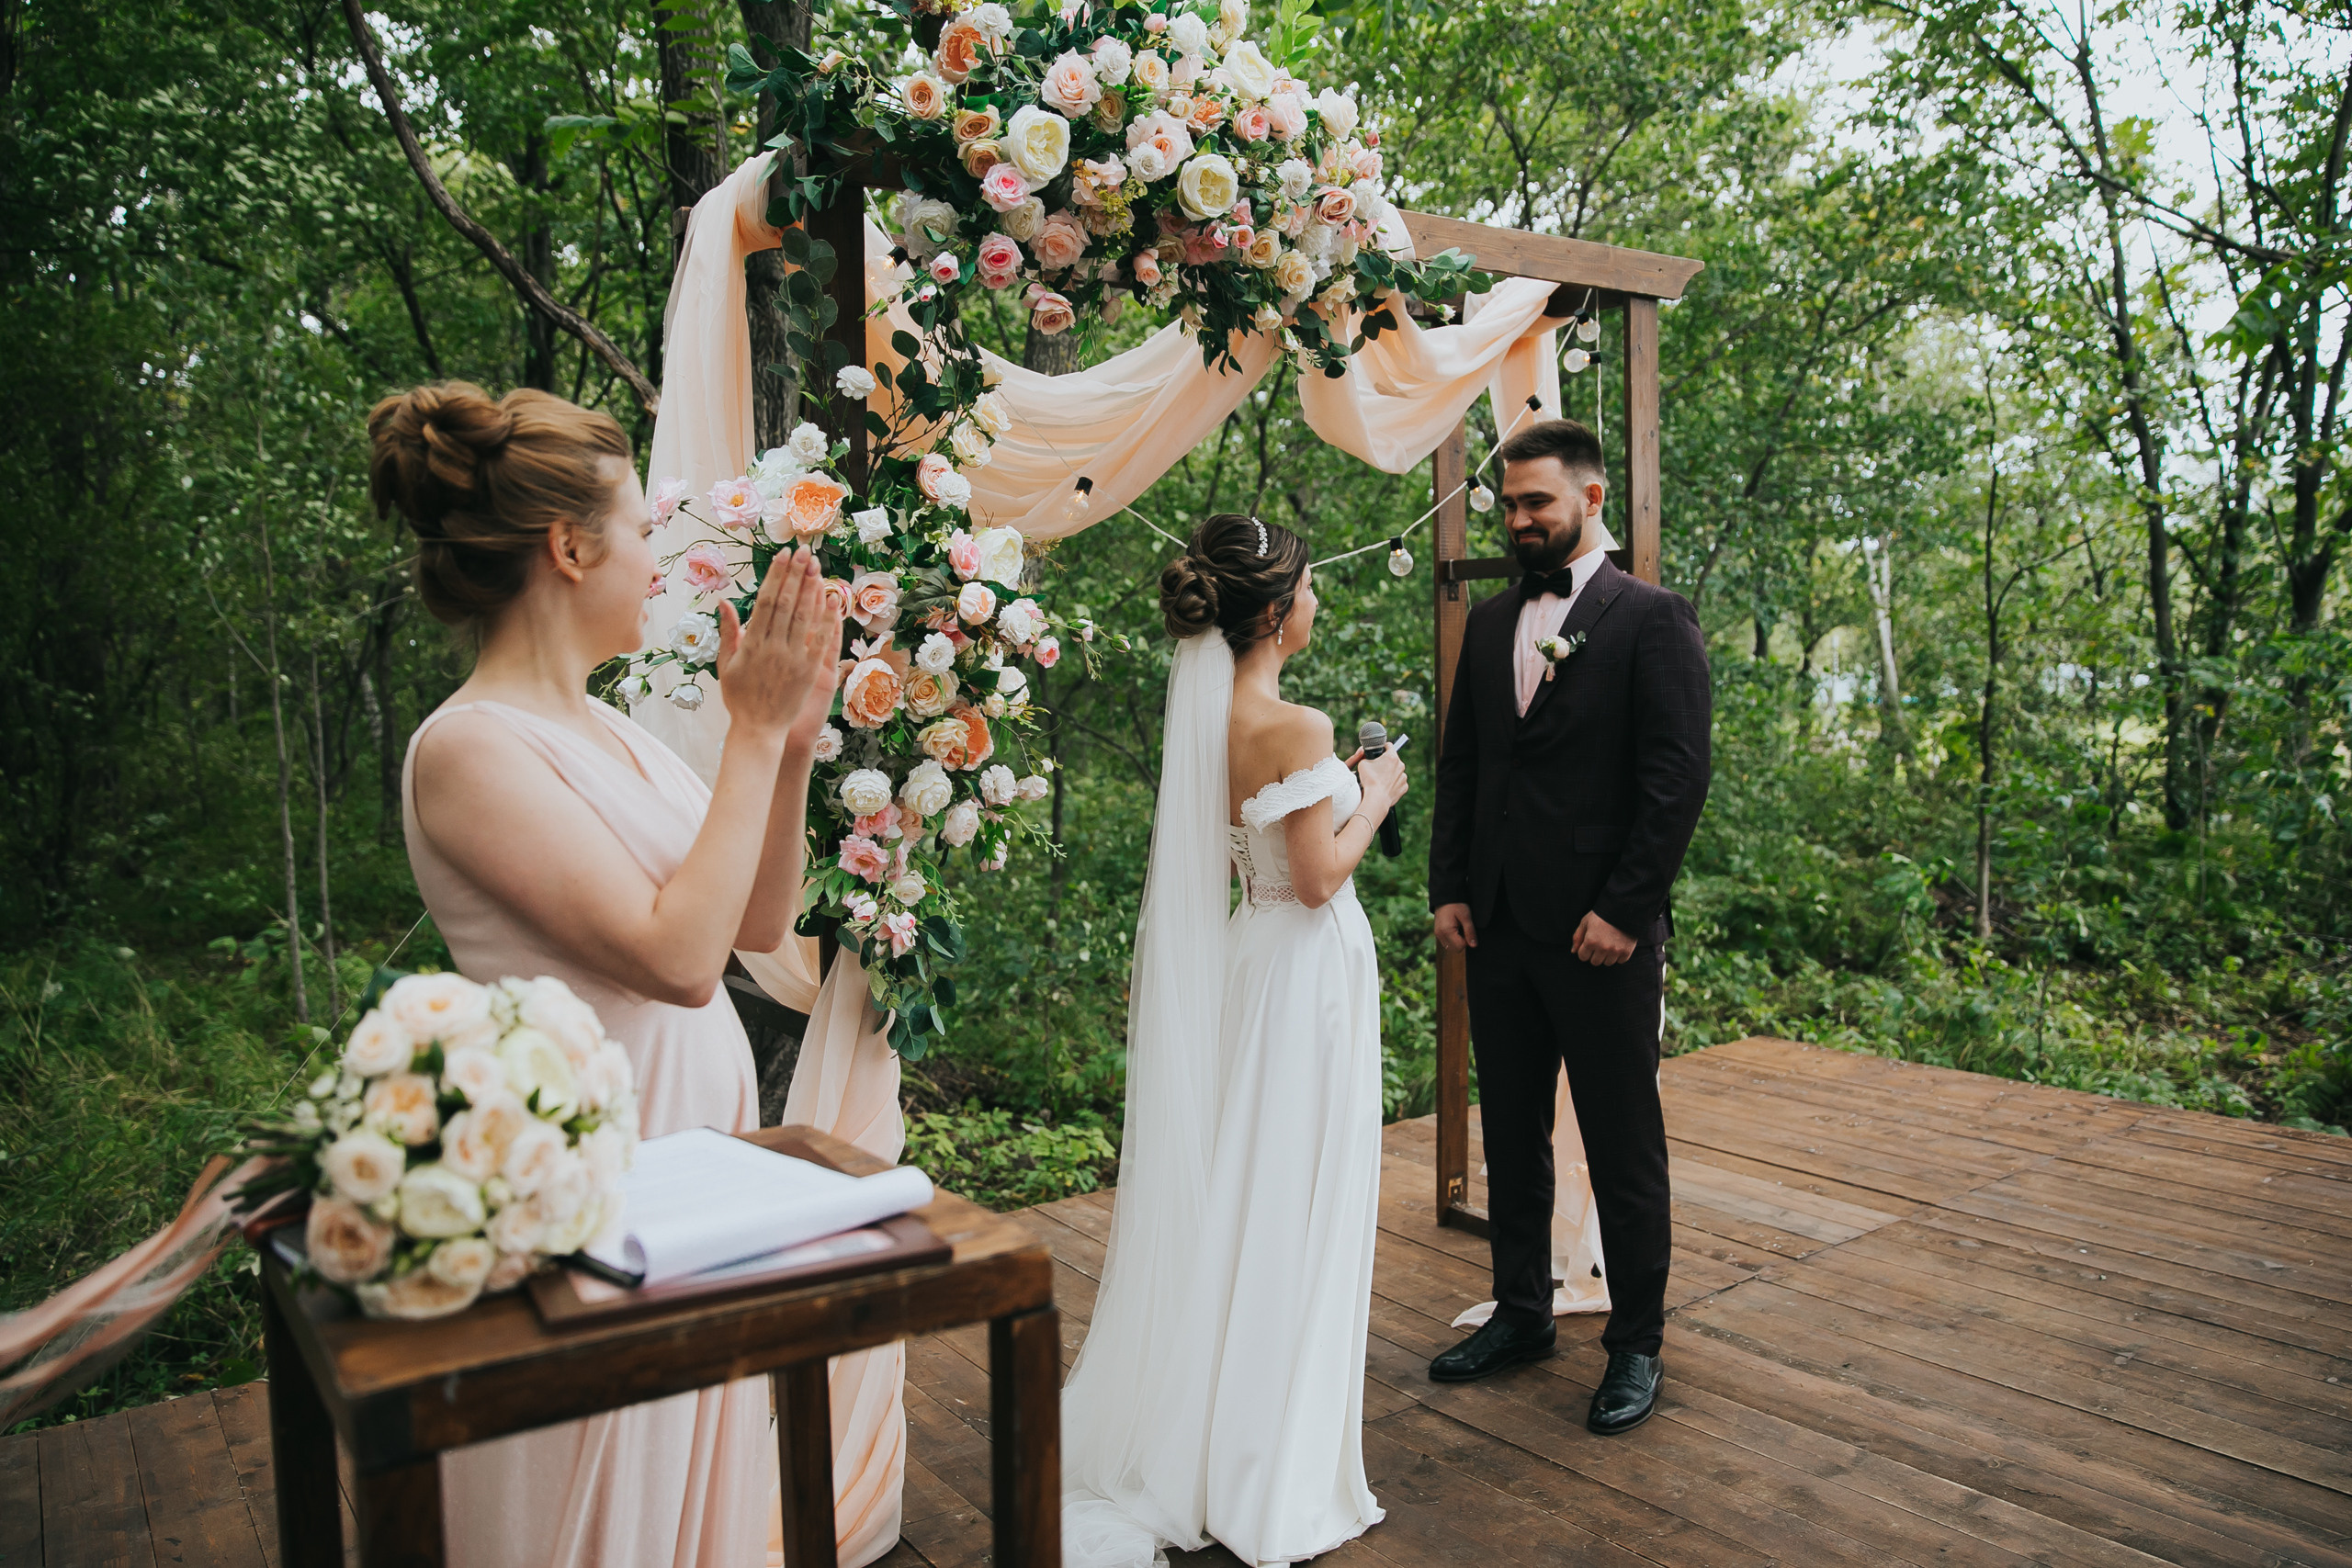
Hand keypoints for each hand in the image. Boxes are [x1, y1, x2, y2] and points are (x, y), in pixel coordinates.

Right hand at [715, 548, 834, 742]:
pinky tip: (833, 599)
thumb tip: (724, 601)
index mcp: (751, 643)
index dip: (776, 576)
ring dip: (811, 589)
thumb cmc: (739, 697)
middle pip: (787, 603)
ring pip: (804, 617)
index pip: (766, 601)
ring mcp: (793, 659)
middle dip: (796, 574)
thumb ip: (728, 632)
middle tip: (804, 551)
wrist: (758, 729)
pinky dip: (828, 619)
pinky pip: (821, 641)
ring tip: (817, 565)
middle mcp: (773, 647)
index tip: (783, 555)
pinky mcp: (809, 672)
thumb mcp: (725, 664)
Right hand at [1353, 747, 1407, 813]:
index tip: (1380, 750)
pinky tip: (1385, 787)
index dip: (1383, 747)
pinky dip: (1393, 784)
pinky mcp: (1404, 787)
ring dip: (1390, 774)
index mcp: (1392, 757)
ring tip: (1380, 780)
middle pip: (1393, 760)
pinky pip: (1398, 783)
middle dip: (1386, 763)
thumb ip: (1367, 757)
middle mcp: (1400, 765)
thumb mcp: (1363, 763)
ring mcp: (1403, 777)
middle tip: (1377, 769)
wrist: (1377, 799)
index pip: (1389, 745)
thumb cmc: (1369, 780)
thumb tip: (1368, 757)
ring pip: (1396, 772)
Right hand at [1434, 902, 1477, 950]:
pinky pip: (1447, 942)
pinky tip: (1455, 928)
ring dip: (1457, 941)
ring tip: (1459, 928)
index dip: (1467, 940)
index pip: (1460, 946)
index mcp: (1446, 931)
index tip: (1467, 929)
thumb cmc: (1456, 904)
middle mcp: (1440, 935)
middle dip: (1462, 942)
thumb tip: (1474, 946)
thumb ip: (1470, 932)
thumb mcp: (1466, 916)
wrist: (1445, 897)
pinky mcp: (1438, 933)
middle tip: (1463, 929)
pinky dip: (1452, 939)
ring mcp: (1437, 934)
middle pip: (1455, 949)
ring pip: (1450, 947)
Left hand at [1571, 910, 1635, 965]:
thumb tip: (1573, 951)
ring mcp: (1615, 951)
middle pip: (1595, 962)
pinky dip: (1619, 955)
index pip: (1583, 957)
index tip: (1589, 943)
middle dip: (1595, 954)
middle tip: (1599, 943)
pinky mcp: (1626, 951)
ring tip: (1609, 943)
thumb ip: (1577, 937)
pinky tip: (1618, 944)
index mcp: (1591, 941)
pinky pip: (1620, 961)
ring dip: (1607, 956)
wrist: (1623, 908)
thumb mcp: (1585, 922)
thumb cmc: (1601, 914)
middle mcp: (1603, 948)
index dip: (1584, 950)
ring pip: (1607, 963)